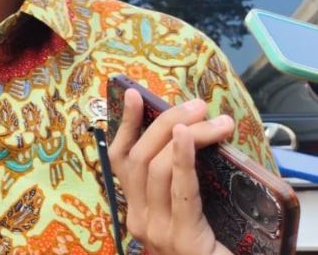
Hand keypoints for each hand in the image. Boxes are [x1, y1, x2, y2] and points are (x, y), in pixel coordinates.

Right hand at [108, 89, 233, 254]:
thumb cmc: (209, 252)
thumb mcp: (188, 215)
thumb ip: (180, 186)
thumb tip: (189, 138)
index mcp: (137, 213)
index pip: (121, 161)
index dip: (124, 125)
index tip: (133, 95)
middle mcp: (138, 220)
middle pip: (140, 158)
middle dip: (164, 122)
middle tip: (195, 104)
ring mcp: (156, 230)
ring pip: (157, 167)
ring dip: (185, 135)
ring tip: (212, 119)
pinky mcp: (179, 238)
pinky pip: (178, 190)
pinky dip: (183, 158)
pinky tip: (189, 137)